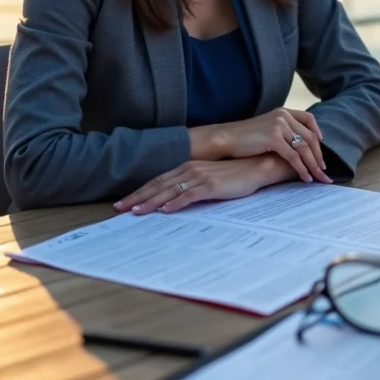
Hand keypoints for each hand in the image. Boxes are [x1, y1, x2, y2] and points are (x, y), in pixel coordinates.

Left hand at [114, 153, 315, 214]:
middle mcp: (190, 170)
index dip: (140, 192)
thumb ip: (194, 188)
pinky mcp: (212, 185)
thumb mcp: (211, 180)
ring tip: (135, 213)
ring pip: (169, 191)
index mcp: (188, 168)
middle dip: (137, 198)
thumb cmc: (236, 175)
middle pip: (158, 186)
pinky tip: (165, 211)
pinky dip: (175, 203)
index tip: (124, 203)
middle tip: (119, 210)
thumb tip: (176, 203)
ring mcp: (200, 177)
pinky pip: (190, 195)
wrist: (260, 166)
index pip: (158, 181)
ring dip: (150, 202)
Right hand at [195, 108, 330, 183]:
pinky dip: (302, 169)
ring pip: (304, 148)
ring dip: (313, 164)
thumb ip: (282, 130)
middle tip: (324, 169)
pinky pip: (294, 157)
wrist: (226, 139)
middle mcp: (283, 116)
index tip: (321, 146)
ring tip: (318, 176)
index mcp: (283, 112)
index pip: (309, 119)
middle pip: (309, 136)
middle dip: (318, 155)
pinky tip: (305, 177)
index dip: (317, 133)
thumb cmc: (244, 137)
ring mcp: (279, 126)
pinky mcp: (274, 139)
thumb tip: (298, 145)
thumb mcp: (267, 128)